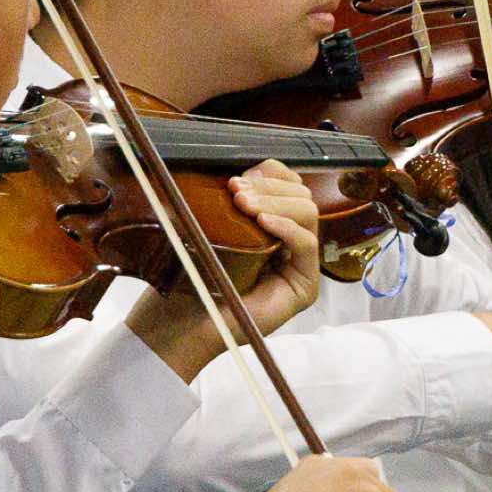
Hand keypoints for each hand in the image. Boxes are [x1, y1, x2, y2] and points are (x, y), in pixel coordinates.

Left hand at [123, 162, 319, 380]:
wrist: (183, 321)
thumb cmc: (191, 275)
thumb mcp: (209, 225)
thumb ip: (229, 199)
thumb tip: (238, 170)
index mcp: (271, 223)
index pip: (287, 184)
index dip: (269, 174)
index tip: (238, 178)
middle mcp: (289, 242)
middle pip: (301, 195)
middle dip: (270, 187)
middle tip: (237, 192)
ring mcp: (299, 265)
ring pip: (308, 213)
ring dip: (276, 203)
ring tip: (245, 206)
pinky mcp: (304, 287)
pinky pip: (307, 244)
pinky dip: (286, 227)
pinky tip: (262, 223)